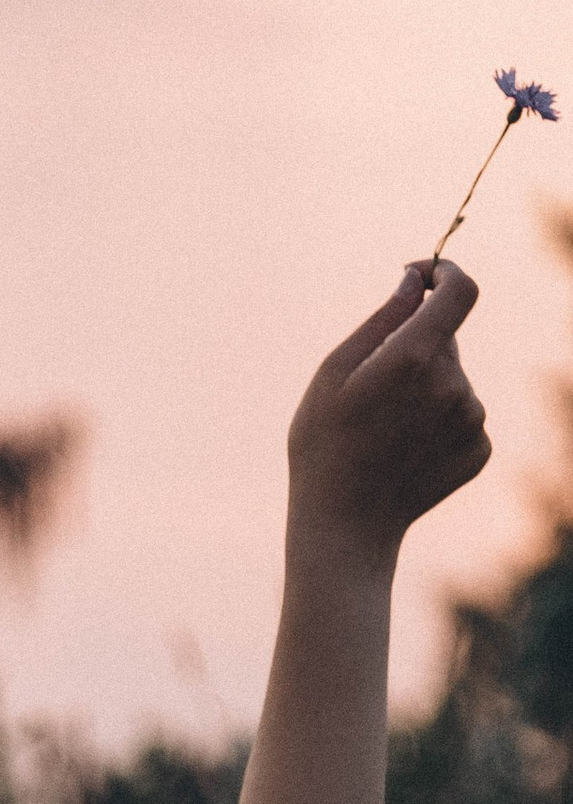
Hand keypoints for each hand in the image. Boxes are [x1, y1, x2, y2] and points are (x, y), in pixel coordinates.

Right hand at [285, 261, 489, 571]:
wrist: (344, 530)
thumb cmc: (323, 450)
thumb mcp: (332, 375)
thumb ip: (380, 321)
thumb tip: (414, 282)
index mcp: (415, 358)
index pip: (462, 290)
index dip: (447, 274)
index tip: (427, 276)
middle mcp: (453, 386)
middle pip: (448, 340)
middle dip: (418, 348)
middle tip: (375, 392)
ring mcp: (471, 421)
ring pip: (455, 381)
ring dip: (428, 390)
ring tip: (386, 431)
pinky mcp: (480, 450)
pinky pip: (462, 417)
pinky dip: (438, 424)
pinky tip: (405, 452)